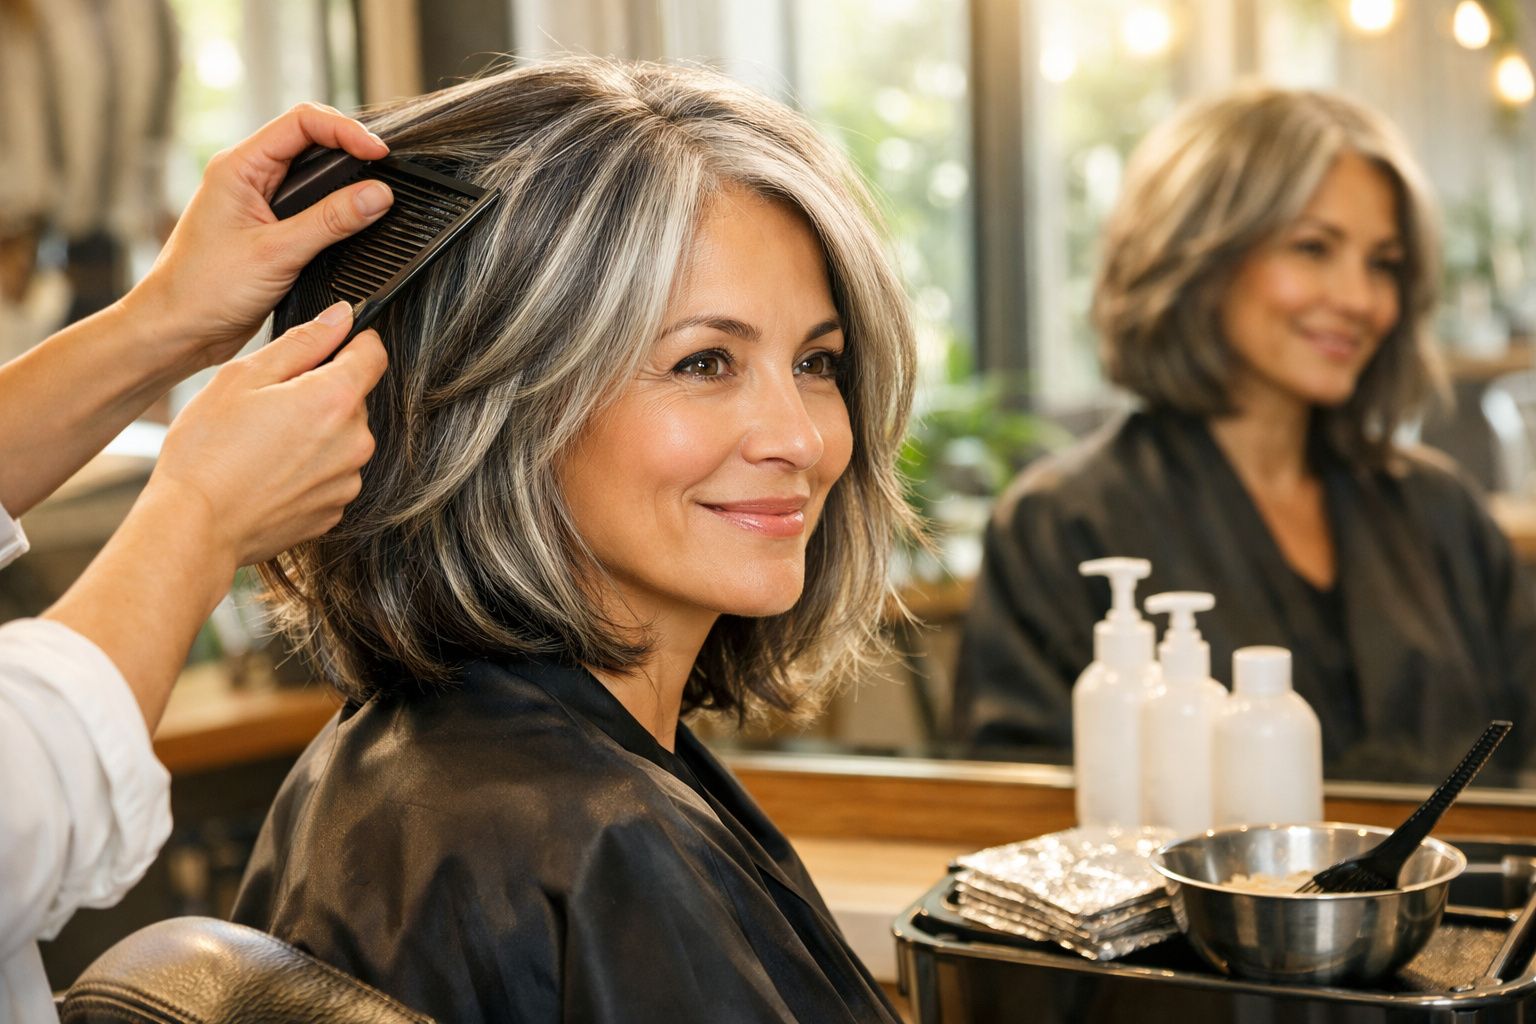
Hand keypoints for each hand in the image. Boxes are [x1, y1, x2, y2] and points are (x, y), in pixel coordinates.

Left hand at [123, 103, 392, 373]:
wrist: (178, 330)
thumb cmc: (204, 290)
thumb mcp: (277, 252)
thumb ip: (332, 221)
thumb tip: (378, 195)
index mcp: (239, 166)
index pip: (302, 123)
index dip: (346, 130)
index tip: (379, 154)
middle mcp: (249, 178)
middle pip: (312, 144)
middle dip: (351, 153)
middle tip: (386, 173)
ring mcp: (259, 204)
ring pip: (313, 178)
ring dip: (344, 185)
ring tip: (376, 198)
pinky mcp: (270, 232)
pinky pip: (311, 211)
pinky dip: (336, 213)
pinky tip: (354, 224)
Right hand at [146, 301, 386, 568]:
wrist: (195, 526)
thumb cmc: (208, 451)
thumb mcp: (244, 377)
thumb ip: (302, 343)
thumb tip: (341, 317)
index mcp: (335, 400)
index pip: (373, 354)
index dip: (353, 342)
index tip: (333, 344)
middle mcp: (355, 442)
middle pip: (353, 399)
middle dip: (321, 394)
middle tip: (270, 406)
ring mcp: (348, 481)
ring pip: (343, 438)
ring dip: (316, 434)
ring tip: (265, 445)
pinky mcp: (335, 510)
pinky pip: (332, 474)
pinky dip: (310, 469)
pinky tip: (271, 473)